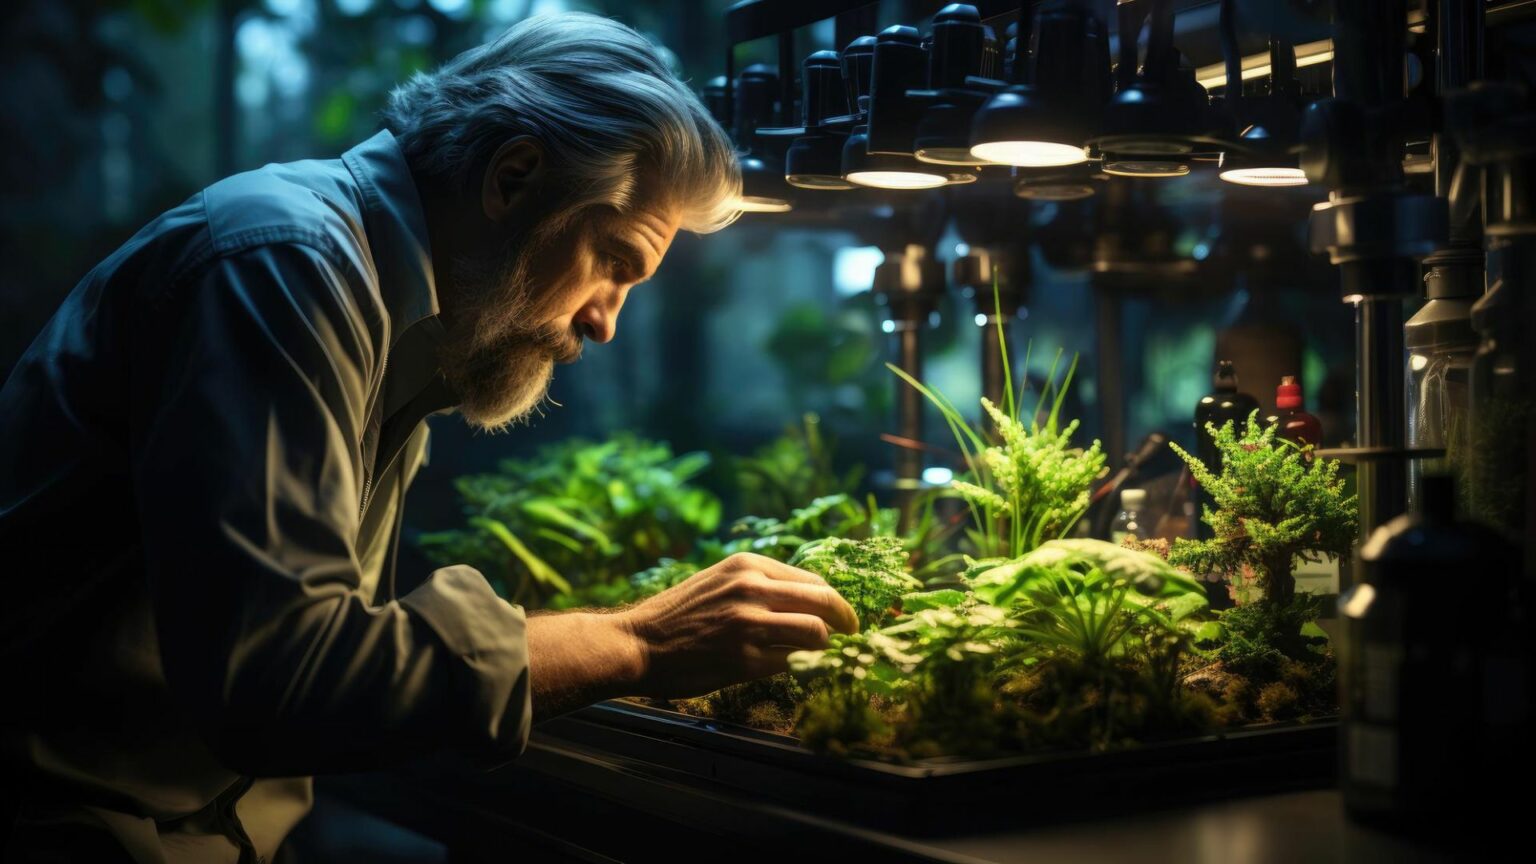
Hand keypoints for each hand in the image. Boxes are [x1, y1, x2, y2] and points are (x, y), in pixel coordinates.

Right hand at [618, 553, 857, 698]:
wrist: (638, 643)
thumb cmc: (678, 615)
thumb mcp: (719, 581)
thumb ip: (760, 586)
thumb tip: (806, 602)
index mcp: (748, 565)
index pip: (812, 579)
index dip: (833, 601)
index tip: (842, 617)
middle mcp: (752, 587)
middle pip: (824, 601)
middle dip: (846, 621)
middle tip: (852, 636)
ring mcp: (749, 623)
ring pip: (817, 632)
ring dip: (828, 647)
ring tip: (826, 656)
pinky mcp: (745, 659)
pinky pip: (792, 662)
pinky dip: (804, 667)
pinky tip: (801, 670)